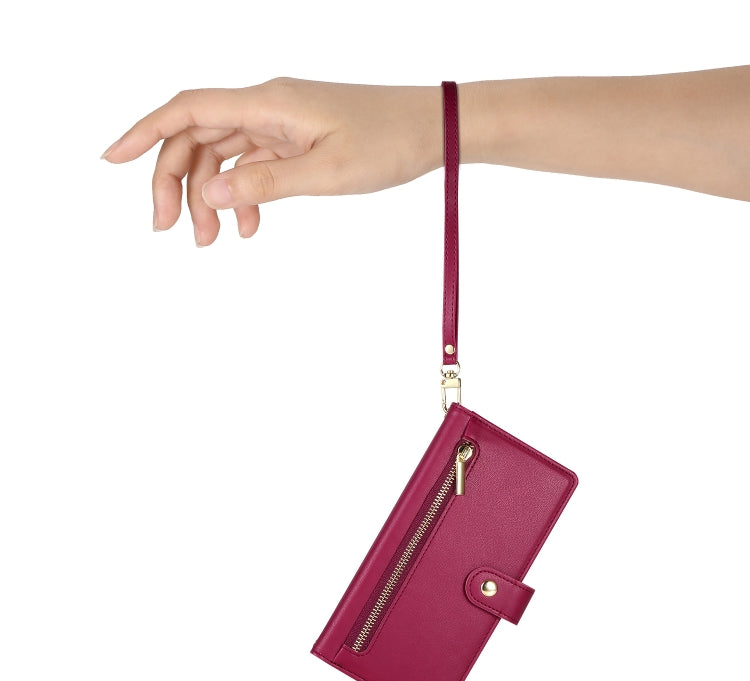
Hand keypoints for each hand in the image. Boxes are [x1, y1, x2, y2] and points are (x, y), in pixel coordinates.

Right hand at [101, 77, 442, 244]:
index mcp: (270, 103)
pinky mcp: (297, 141)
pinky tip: (249, 227)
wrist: (434, 130)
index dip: (144, 132)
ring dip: (210, 195)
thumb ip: (267, 182)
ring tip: (210, 241)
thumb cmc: (390, 142)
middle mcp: (268, 107)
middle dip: (176, 181)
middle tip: (169, 231)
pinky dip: (244, 195)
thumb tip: (209, 193)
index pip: (188, 108)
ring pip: (224, 155)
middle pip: (198, 136)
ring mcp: (282, 125)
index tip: (110, 160)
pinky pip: (254, 165)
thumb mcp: (328, 171)